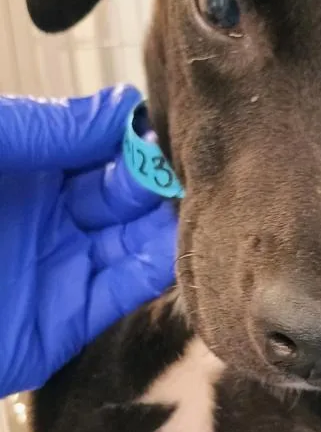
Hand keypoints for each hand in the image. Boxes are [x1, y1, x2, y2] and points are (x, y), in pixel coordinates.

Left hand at [0, 86, 175, 395]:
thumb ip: (43, 128)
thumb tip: (121, 109)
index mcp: (20, 163)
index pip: (95, 140)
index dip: (131, 131)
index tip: (163, 126)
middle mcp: (46, 211)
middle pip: (121, 187)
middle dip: (153, 174)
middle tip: (182, 169)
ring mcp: (59, 267)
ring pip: (132, 238)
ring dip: (163, 220)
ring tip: (189, 204)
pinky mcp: (68, 322)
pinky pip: (123, 290)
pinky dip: (154, 269)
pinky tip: (173, 246)